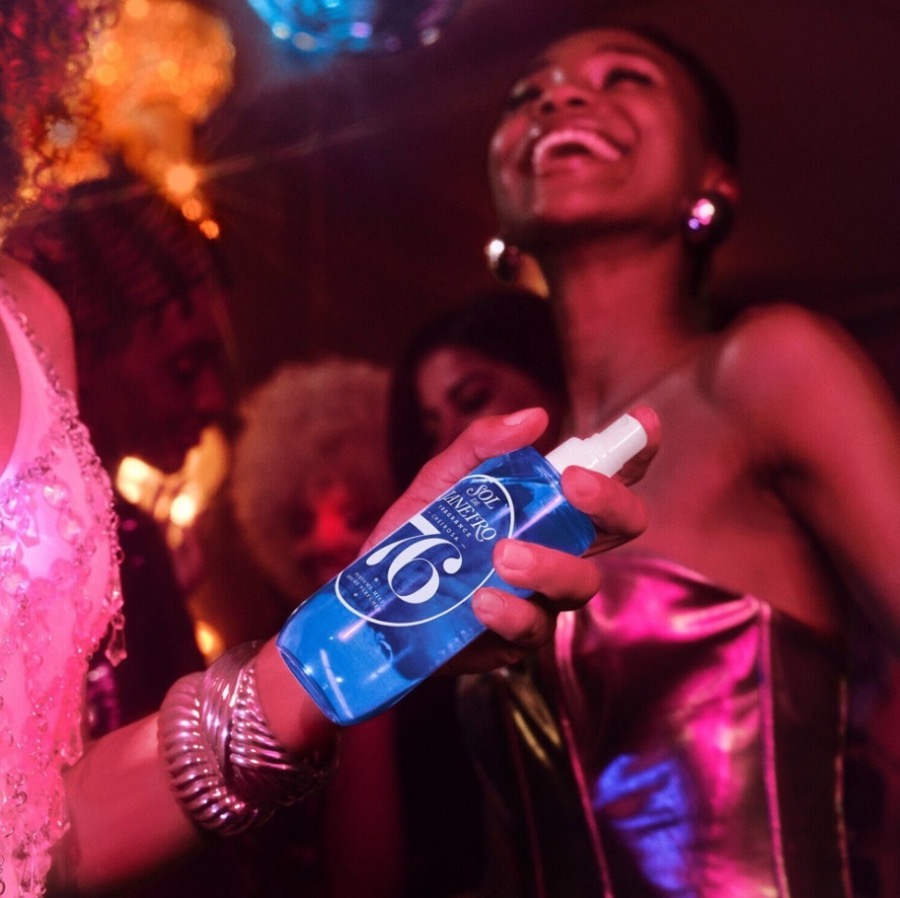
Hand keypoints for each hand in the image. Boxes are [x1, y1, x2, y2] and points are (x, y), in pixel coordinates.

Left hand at [365, 406, 658, 673]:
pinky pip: (534, 628)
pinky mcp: (515, 637)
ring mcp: (540, 595)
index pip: (606, 478)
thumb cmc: (415, 534)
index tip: (642, 424)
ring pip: (582, 583)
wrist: (371, 599)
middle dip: (611, 502)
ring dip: (551, 564)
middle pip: (619, 529)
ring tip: (504, 554)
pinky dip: (512, 612)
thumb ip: (481, 446)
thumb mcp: (440, 479)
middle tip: (574, 484)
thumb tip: (534, 418)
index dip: (634, 452)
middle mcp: (556, 548)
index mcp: (546, 507)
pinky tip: (481, 601)